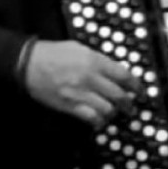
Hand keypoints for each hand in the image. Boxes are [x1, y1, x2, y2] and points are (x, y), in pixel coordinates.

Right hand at [22, 40, 140, 127]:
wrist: (28, 63)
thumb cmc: (50, 53)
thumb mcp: (77, 47)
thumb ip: (97, 58)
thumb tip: (112, 70)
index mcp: (93, 60)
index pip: (123, 75)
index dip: (136, 85)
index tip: (140, 91)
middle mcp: (90, 77)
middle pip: (119, 95)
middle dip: (128, 103)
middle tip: (130, 106)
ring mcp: (80, 93)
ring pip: (108, 109)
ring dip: (113, 112)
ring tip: (113, 112)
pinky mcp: (70, 105)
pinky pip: (91, 118)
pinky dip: (99, 121)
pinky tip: (99, 119)